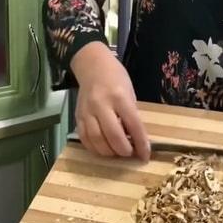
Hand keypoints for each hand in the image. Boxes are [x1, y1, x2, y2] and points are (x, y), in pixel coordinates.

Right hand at [71, 42, 149, 160]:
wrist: (92, 66)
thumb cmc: (116, 79)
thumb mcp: (129, 93)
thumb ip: (131, 116)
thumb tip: (136, 141)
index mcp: (119, 97)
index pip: (133, 125)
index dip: (141, 144)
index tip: (145, 156)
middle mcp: (101, 104)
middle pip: (113, 135)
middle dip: (123, 150)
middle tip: (129, 153)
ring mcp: (87, 111)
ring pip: (97, 140)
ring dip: (109, 152)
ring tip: (116, 152)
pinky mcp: (77, 116)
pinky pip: (84, 138)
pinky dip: (94, 148)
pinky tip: (103, 149)